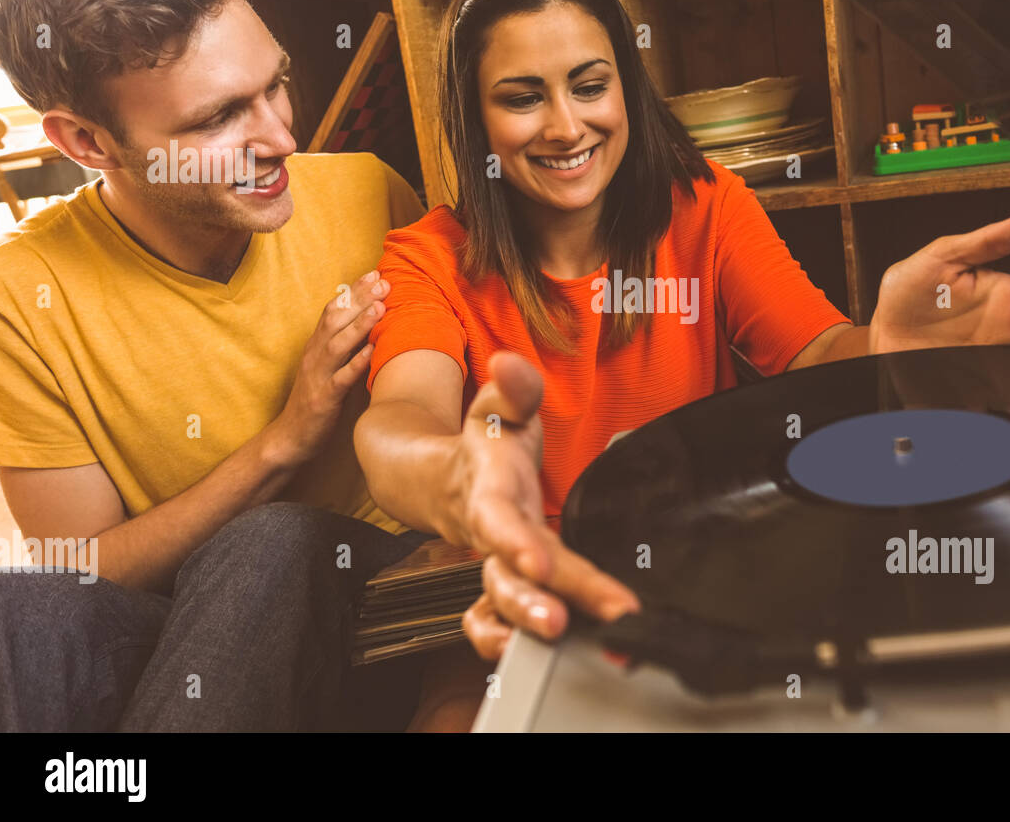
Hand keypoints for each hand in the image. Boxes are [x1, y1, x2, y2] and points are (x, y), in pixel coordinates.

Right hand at [268, 270, 388, 467]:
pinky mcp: (323, 399)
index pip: (334, 309)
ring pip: (337, 344)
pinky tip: (372, 350)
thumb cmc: (316, 398)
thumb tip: (371, 322)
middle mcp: (315, 355)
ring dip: (359, 324)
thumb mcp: (328, 366)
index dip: (353, 291)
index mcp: (317, 345)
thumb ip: (344, 344)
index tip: (375, 273)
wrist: (290, 437)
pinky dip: (356, 363)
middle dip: (359, 299)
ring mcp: (318, 376)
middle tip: (383, 281)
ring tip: (381, 307)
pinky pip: (341, 379)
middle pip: (336, 320)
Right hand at [453, 352, 639, 659]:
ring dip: (524, 623)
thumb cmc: (488, 443)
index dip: (518, 543)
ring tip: (562, 637)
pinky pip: (496, 618)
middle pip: (503, 573)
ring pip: (501, 601)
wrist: (447, 476)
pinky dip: (506, 637)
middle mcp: (490, 533)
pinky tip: (543, 647)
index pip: (501, 520)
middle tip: (560, 623)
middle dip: (529, 601)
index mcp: (490, 492)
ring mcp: (494, 562)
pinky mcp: (503, 582)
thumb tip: (509, 362)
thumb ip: (515, 386)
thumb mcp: (502, 407)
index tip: (540, 564)